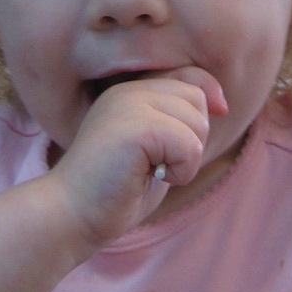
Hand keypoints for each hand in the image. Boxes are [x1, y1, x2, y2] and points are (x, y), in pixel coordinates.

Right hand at [52, 69, 227, 248]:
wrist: (71, 215)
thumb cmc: (113, 192)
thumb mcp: (152, 151)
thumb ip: (177, 124)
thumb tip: (221, 103)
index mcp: (130, 92)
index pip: (189, 75)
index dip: (206, 97)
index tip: (204, 127)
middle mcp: (129, 91)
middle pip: (197, 98)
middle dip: (192, 138)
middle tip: (159, 163)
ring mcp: (129, 105)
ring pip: (197, 122)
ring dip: (186, 158)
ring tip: (151, 171)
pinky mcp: (136, 128)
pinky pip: (189, 145)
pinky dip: (181, 171)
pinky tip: (150, 177)